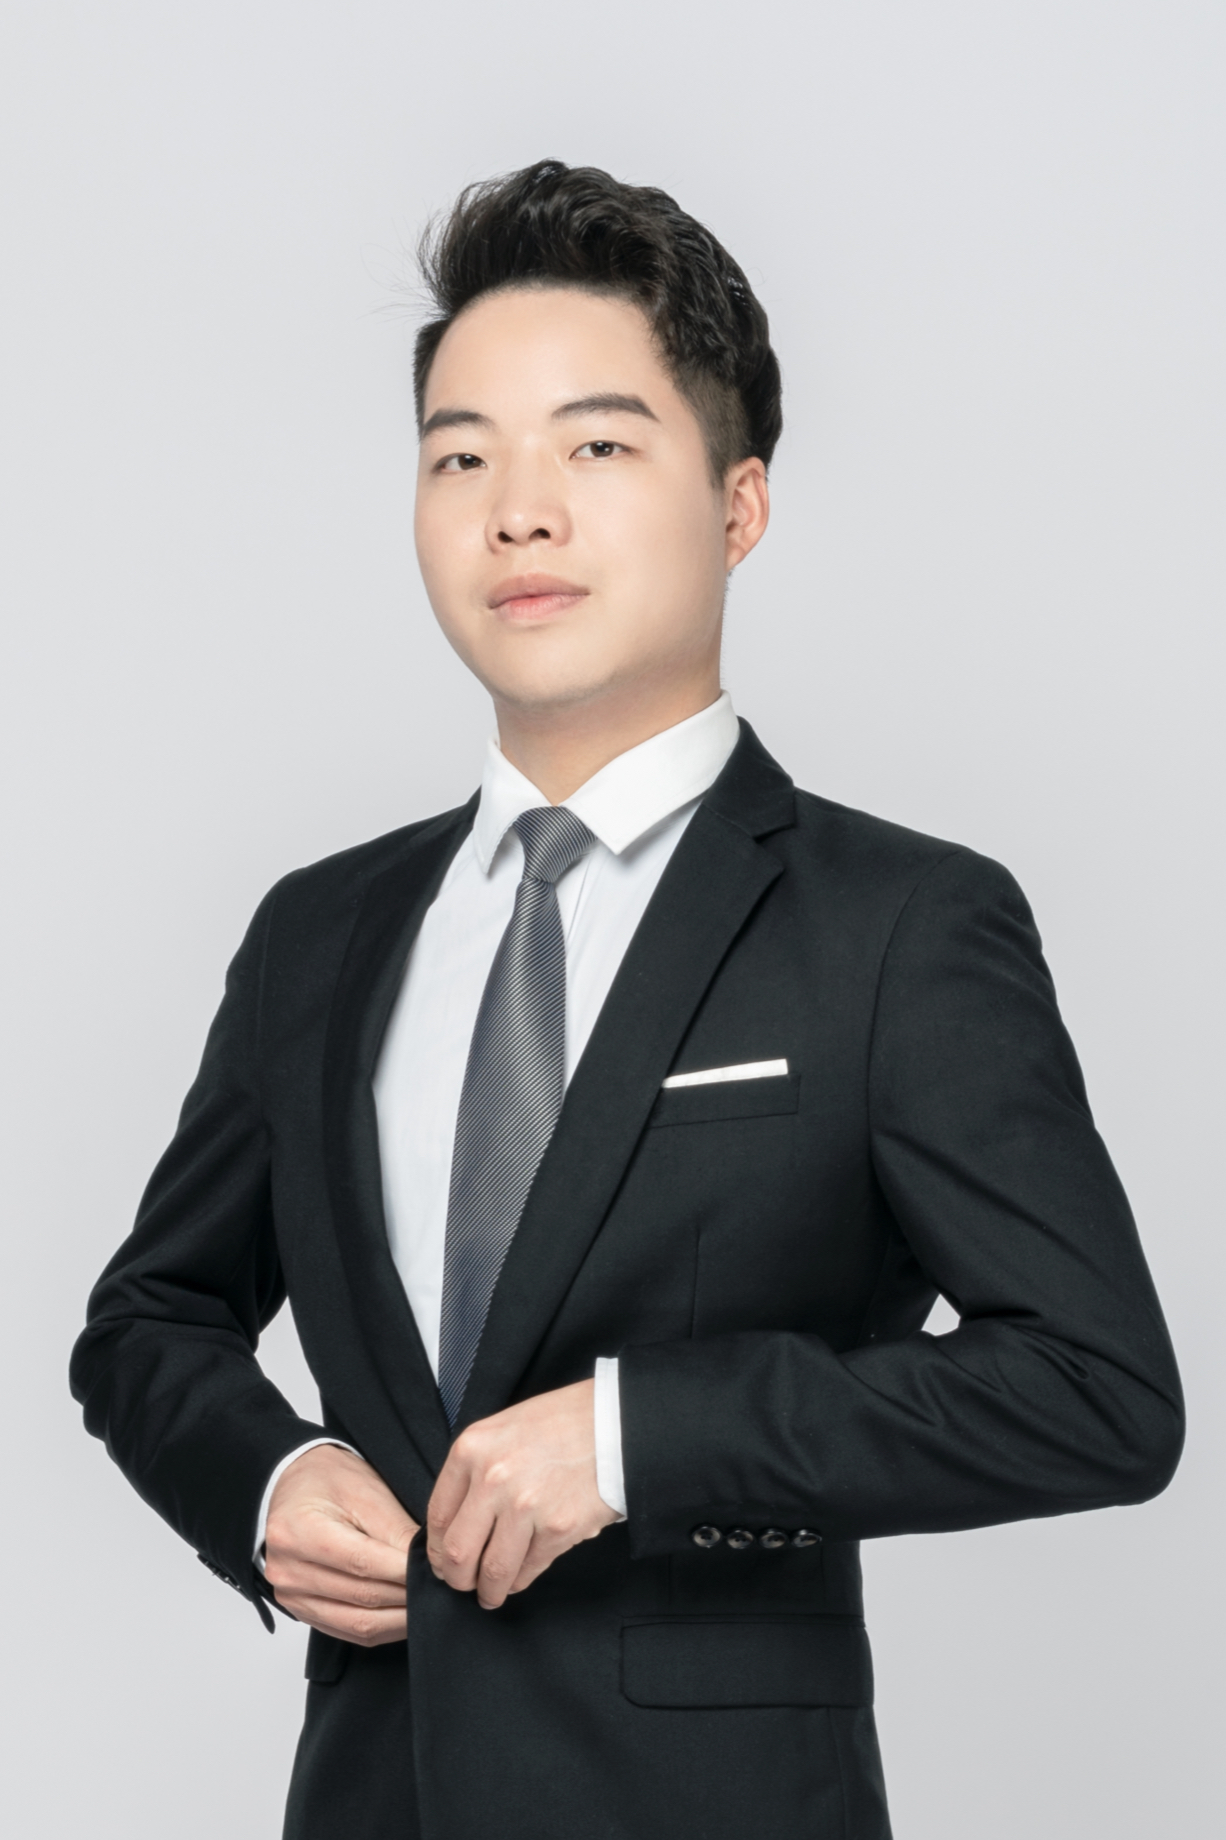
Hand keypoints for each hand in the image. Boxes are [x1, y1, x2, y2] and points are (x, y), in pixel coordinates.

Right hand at [264, 1445, 418, 1645]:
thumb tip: (428, 1565)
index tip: (435, 1571)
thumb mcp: (365, 1492)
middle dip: (407, 1595)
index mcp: (297, 1532)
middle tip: (439, 1589)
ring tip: (428, 1605)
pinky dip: (382, 1628)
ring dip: (399, 1619)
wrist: (296, 1485)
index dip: (404, 1571)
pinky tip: (404, 1616)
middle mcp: (286, 1570)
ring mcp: (291, 1596)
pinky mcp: (301, 1611)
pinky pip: (348, 1631)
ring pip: (357, 1623)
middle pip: (362, 1596)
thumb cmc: (329, 1481)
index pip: (362, 1562)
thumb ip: (396, 1531)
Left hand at [427, 1379, 616, 1609]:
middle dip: (457, 1579)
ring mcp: (525, 1506)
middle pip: (458, 1552)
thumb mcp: (503, 1430)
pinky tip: (517, 1580)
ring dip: (488, 1590)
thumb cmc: (561, 1422)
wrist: (615, 1423)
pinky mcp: (558, 1528)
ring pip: (492, 1571)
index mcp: (472, 1449)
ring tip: (490, 1593)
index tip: (443, 1561)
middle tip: (463, 1584)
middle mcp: (493, 1478)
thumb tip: (458, 1521)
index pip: (438, 1516)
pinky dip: (519, 1581)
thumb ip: (476, 1469)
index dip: (438, 1549)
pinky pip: (528, 1570)